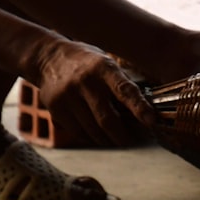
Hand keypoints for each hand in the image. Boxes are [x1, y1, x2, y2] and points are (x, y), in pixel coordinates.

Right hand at [34, 39, 156, 146]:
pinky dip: (92, 139)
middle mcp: (84, 81)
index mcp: (103, 67)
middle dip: (123, 135)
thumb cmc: (88, 63)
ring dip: (109, 140)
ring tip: (119, 142)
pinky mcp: (55, 108)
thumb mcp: (106, 63)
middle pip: (107, 118)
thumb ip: (121, 84)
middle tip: (134, 142)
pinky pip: (78, 132)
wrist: (48, 58)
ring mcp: (67, 95)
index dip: (139, 107)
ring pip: (92, 129)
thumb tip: (143, 111)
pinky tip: (100, 138)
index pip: (124, 90)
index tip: (151, 121)